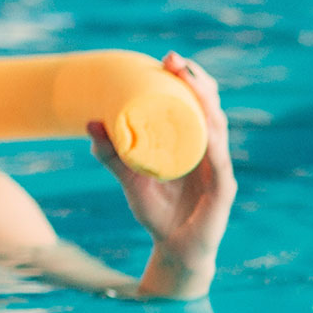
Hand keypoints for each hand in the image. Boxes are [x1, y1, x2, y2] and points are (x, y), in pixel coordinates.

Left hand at [96, 52, 237, 298]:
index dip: (187, 78)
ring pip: (218, 127)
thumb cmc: (156, 216)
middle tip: (173, 61)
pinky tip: (205, 125)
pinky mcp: (223, 189)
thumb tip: (89, 121)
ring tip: (188, 81)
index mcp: (194, 143)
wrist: (175, 253)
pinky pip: (219, 160)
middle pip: (211, 107)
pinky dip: (213, 141)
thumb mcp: (129, 180)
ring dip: (205, 102)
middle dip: (196, 80)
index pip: (196, 103)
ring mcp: (220, 168)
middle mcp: (211, 150)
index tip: (166, 58)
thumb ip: (111, 154)